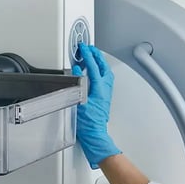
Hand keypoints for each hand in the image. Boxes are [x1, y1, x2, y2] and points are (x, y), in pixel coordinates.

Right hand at [71, 43, 120, 166]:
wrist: (94, 135)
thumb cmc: (88, 123)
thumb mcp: (79, 101)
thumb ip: (79, 84)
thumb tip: (78, 71)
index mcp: (99, 89)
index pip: (94, 67)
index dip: (88, 55)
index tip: (84, 48)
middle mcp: (105, 89)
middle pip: (103, 67)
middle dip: (97, 56)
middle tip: (90, 48)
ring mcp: (106, 93)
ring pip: (106, 72)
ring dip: (100, 63)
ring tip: (93, 56)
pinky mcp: (104, 97)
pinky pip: (105, 79)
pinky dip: (100, 71)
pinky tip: (95, 72)